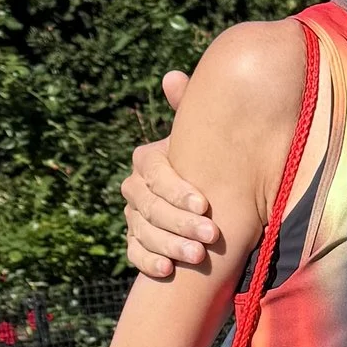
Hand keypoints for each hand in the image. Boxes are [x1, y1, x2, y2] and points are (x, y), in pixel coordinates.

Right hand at [122, 68, 220, 276]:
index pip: (154, 174)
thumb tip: (172, 76)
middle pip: (150, 207)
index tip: (205, 204)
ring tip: (197, 257)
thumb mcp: (206, 138)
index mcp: (149, 161)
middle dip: (181, 222)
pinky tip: (168, 269)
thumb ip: (192, 110)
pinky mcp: (138, 242)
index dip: (177, 190)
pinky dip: (148, 261)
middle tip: (210, 236)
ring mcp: (134, 216)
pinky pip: (134, 253)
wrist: (213, 196)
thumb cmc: (212, 162)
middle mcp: (136, 188)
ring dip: (169, 245)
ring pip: (142, 231)